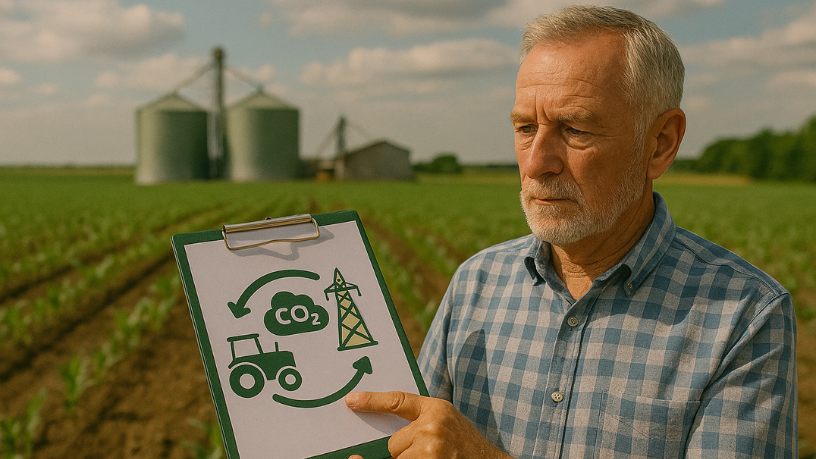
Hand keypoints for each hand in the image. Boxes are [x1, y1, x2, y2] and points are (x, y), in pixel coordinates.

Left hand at [344, 391, 511, 458]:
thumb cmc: (463, 442)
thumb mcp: (444, 418)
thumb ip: (417, 417)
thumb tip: (379, 422)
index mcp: (436, 410)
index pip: (397, 401)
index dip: (372, 401)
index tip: (350, 401)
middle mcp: (432, 428)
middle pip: (393, 444)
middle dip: (404, 451)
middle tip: (427, 451)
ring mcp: (430, 452)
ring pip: (397, 458)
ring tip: (432, 457)